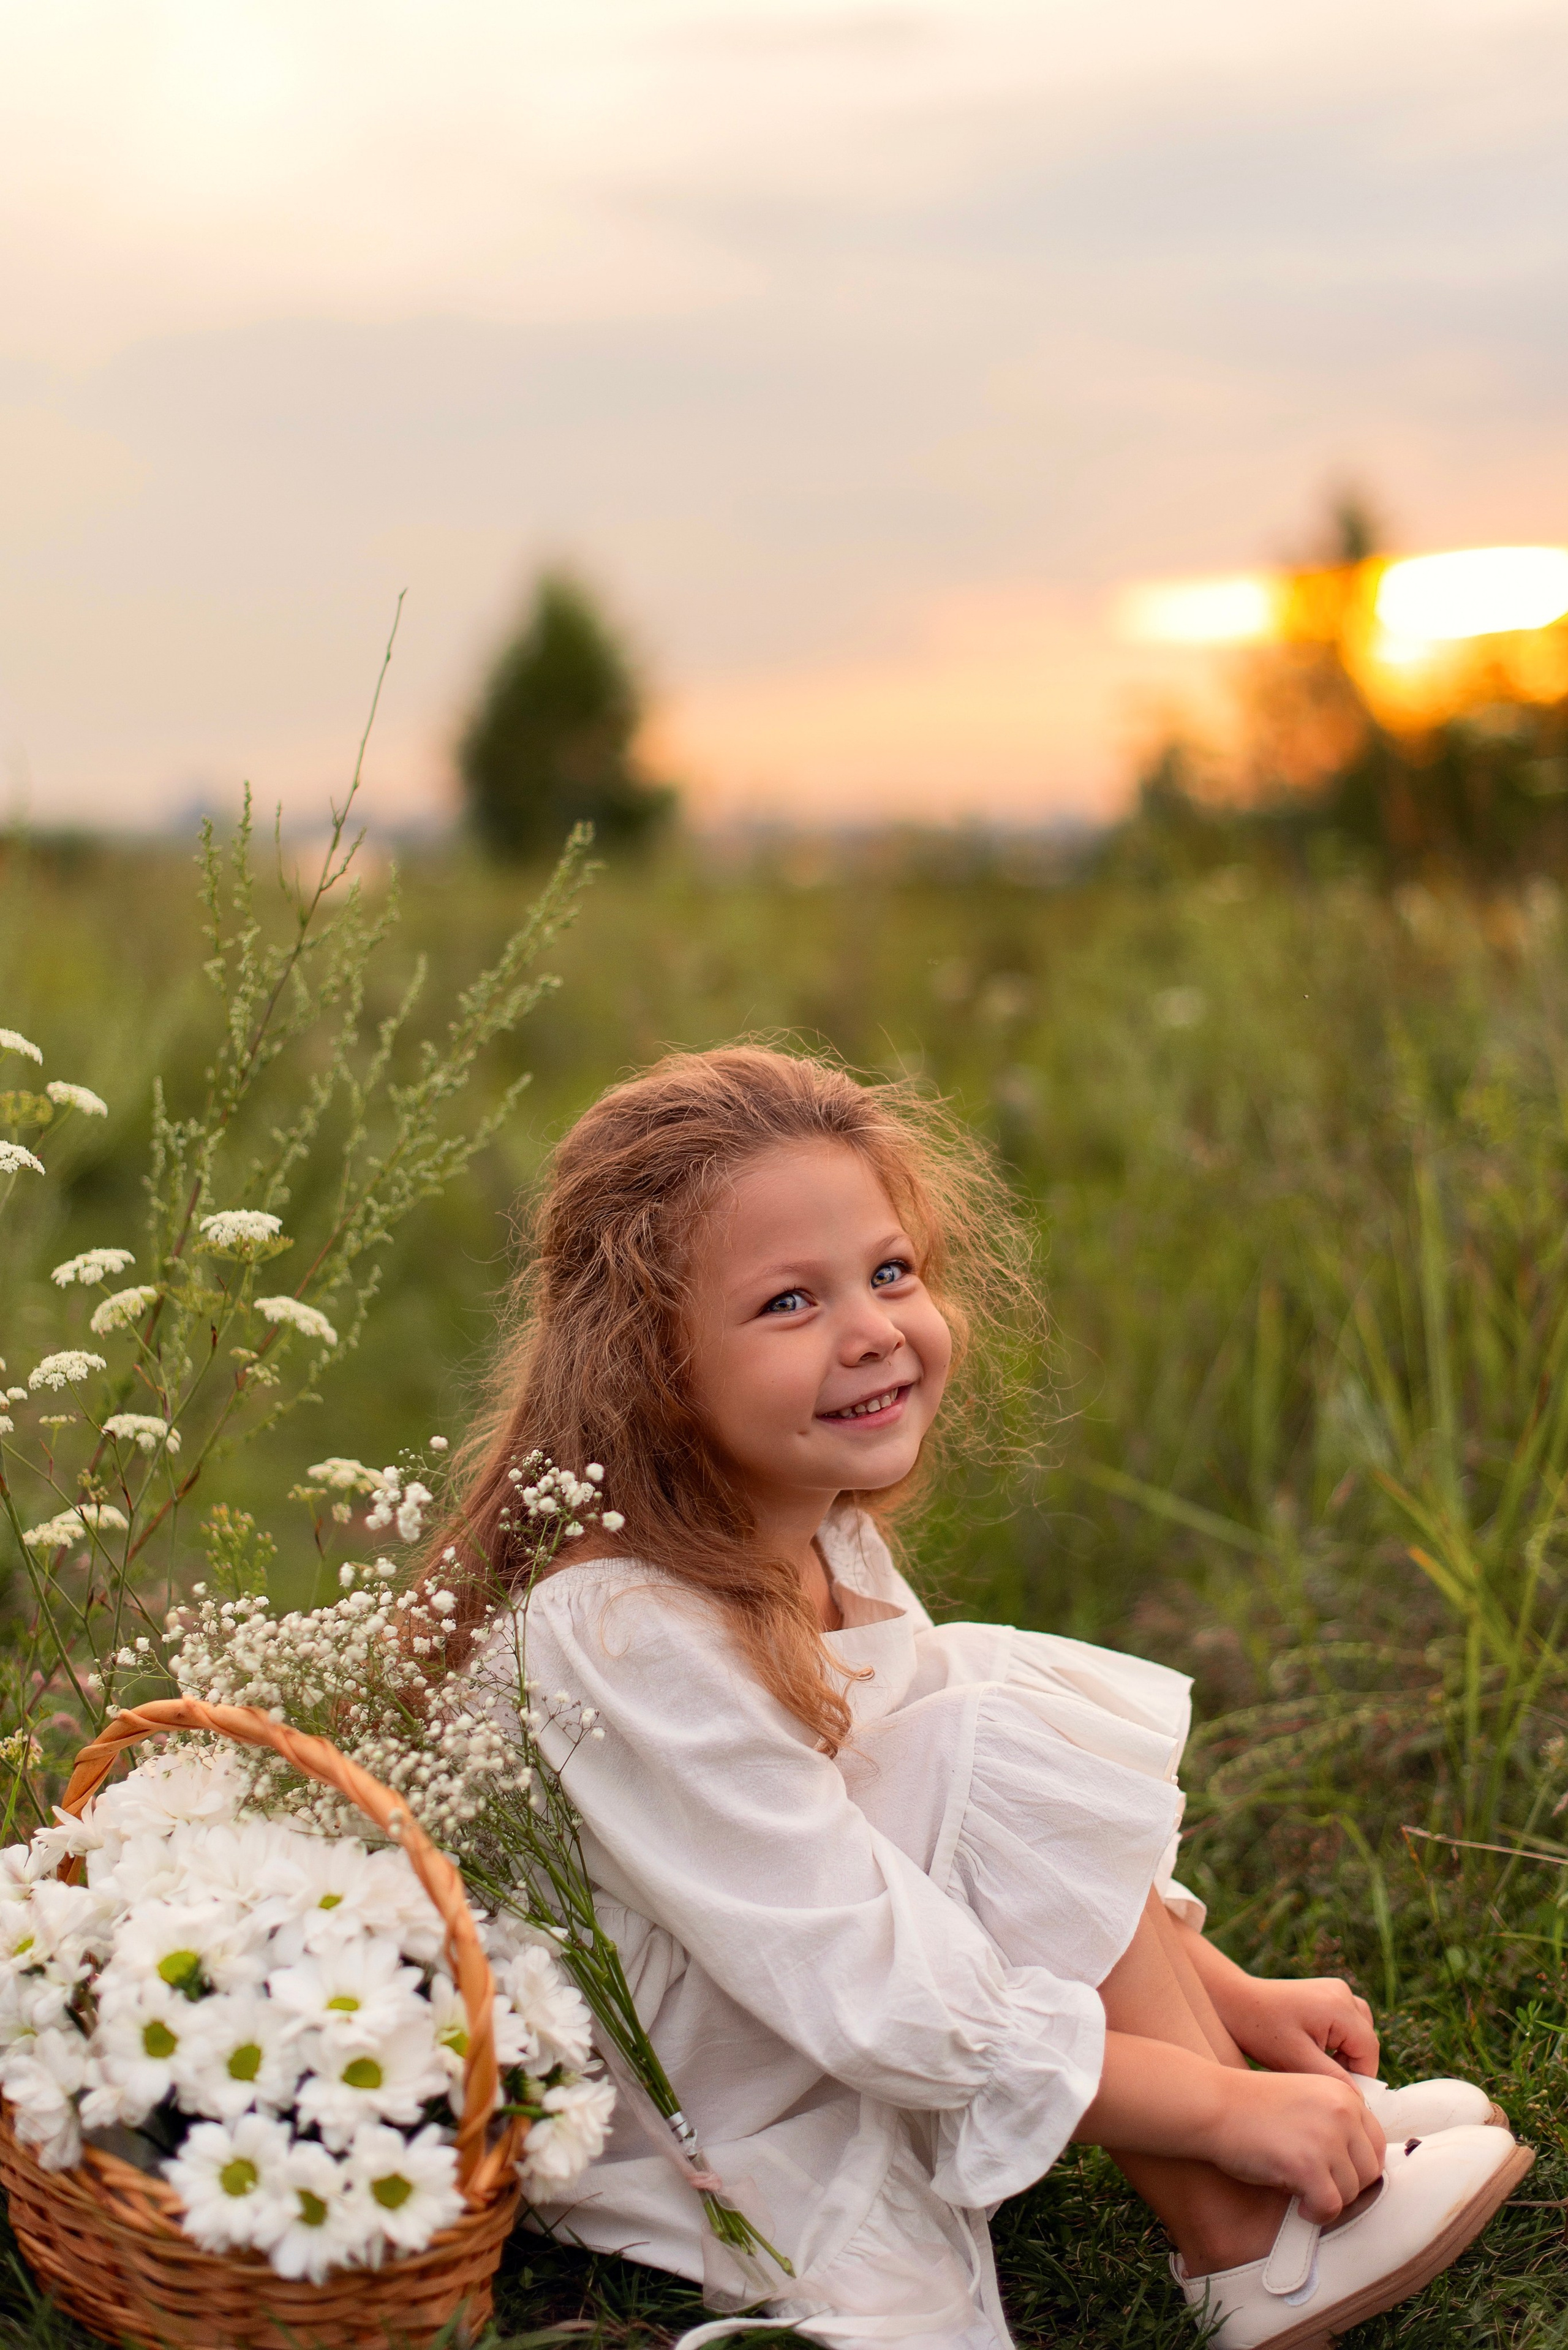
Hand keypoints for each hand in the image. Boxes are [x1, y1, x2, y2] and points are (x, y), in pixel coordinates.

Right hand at [1198, 2067, 1386, 2223]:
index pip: (1375, 2143)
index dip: (1355, 2166)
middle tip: (1315, 2185)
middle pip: (1369, 2171)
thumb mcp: (1304, 2099)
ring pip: (1351, 2192)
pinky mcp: (1308, 2167)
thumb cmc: (1251, 2107)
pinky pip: (1331, 2207)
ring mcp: (1327, 2139)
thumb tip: (1364, 2168)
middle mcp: (1343, 2112)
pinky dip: (1316, 2214)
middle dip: (1345, 2185)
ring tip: (1300, 2191)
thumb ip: (1335, 2122)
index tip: (1333, 2173)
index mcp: (1344, 2093)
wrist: (1211, 2105)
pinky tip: (1297, 2205)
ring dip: (1328, 2199)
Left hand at [1220, 1972, 1378, 2080]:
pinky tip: (1311, 2049)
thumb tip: (1362, 2100)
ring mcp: (1334, 1989)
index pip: (1368, 2052)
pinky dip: (1336, 2039)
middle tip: (1321, 2080)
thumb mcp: (1297, 2061)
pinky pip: (1345, 2021)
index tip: (1339, 2095)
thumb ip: (1333, 2079)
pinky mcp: (1326, 1993)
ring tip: (1313, 2064)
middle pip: (1364, 2041)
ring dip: (1344, 2052)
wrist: (1233, 2001)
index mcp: (1339, 2007)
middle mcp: (1342, 1993)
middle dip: (1349, 2065)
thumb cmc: (1260, 2031)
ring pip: (1357, 2032)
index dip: (1359, 2078)